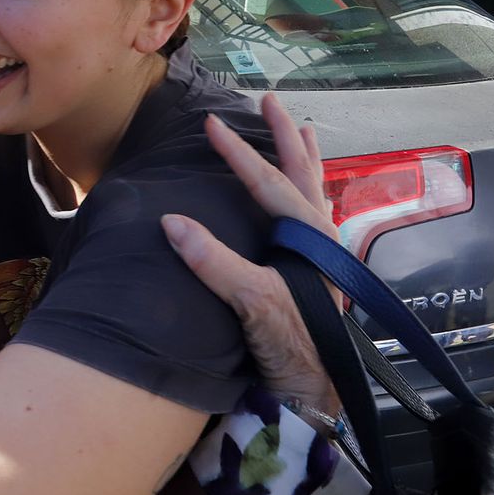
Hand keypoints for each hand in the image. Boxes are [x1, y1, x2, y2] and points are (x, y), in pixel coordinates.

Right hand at [163, 93, 341, 416]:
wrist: (318, 392)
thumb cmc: (291, 345)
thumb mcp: (250, 302)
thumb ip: (213, 261)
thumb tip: (170, 221)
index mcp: (309, 235)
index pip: (267, 181)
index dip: (237, 151)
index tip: (209, 122)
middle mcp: (321, 238)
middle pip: (302, 173)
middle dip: (285, 136)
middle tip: (270, 102)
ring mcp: (323, 256)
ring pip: (314, 191)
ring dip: (304, 159)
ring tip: (302, 131)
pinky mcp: (318, 274)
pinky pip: (313, 216)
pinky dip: (307, 193)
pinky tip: (304, 196)